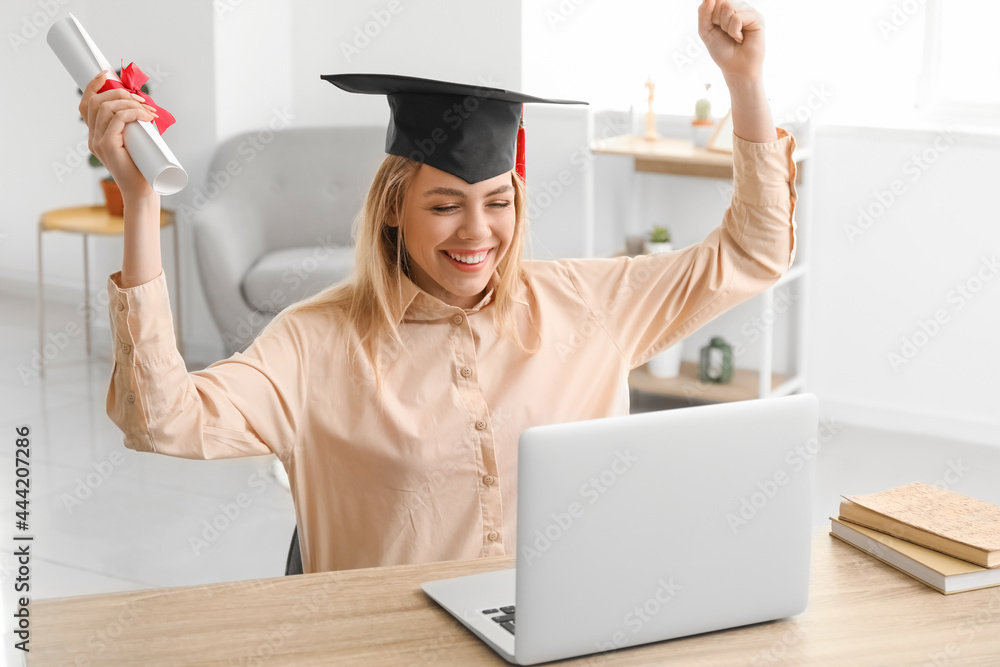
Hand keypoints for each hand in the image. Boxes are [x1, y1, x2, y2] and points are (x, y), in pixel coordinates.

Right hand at [78, 70, 158, 202]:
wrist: (142, 192)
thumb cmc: (143, 168)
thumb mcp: (136, 141)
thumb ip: (133, 126)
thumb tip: (144, 105)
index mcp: (96, 134)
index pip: (87, 104)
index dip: (93, 86)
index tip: (108, 74)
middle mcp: (93, 137)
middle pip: (97, 102)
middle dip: (120, 93)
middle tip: (143, 99)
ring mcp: (98, 142)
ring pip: (107, 109)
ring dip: (130, 102)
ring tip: (149, 110)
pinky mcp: (108, 147)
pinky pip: (117, 121)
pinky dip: (132, 113)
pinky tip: (146, 116)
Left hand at [697, 0, 764, 81]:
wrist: (735, 68)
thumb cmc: (722, 50)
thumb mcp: (706, 30)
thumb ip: (704, 12)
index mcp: (726, 7)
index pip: (713, 0)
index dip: (710, 15)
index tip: (715, 27)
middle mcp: (738, 6)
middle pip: (720, 1)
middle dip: (717, 20)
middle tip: (726, 33)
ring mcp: (748, 11)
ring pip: (728, 6)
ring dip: (726, 26)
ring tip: (734, 36)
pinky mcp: (758, 17)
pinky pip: (737, 17)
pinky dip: (734, 31)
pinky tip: (741, 38)